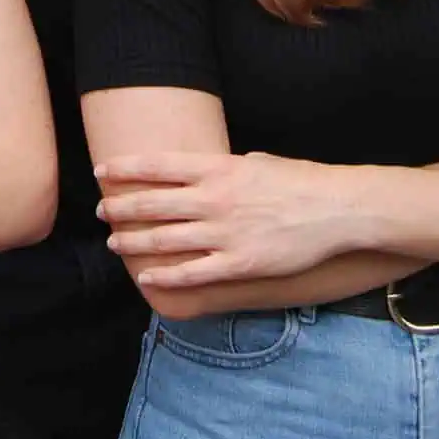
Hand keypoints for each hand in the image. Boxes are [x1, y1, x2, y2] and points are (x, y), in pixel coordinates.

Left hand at [94, 151, 348, 290]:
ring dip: (134, 242)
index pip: (158, 166)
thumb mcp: (256, 162)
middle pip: (152, 204)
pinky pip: (192, 273)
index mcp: (219, 169)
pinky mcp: (238, 264)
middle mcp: (214, 200)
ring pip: (164, 239)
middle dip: (120, 207)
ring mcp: (224, 233)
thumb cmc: (299, 181)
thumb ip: (223, 169)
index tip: (103, 171)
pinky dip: (165, 276)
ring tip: (114, 243)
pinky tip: (147, 277)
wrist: (337, 210)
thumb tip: (202, 172)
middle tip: (101, 211)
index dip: (125, 169)